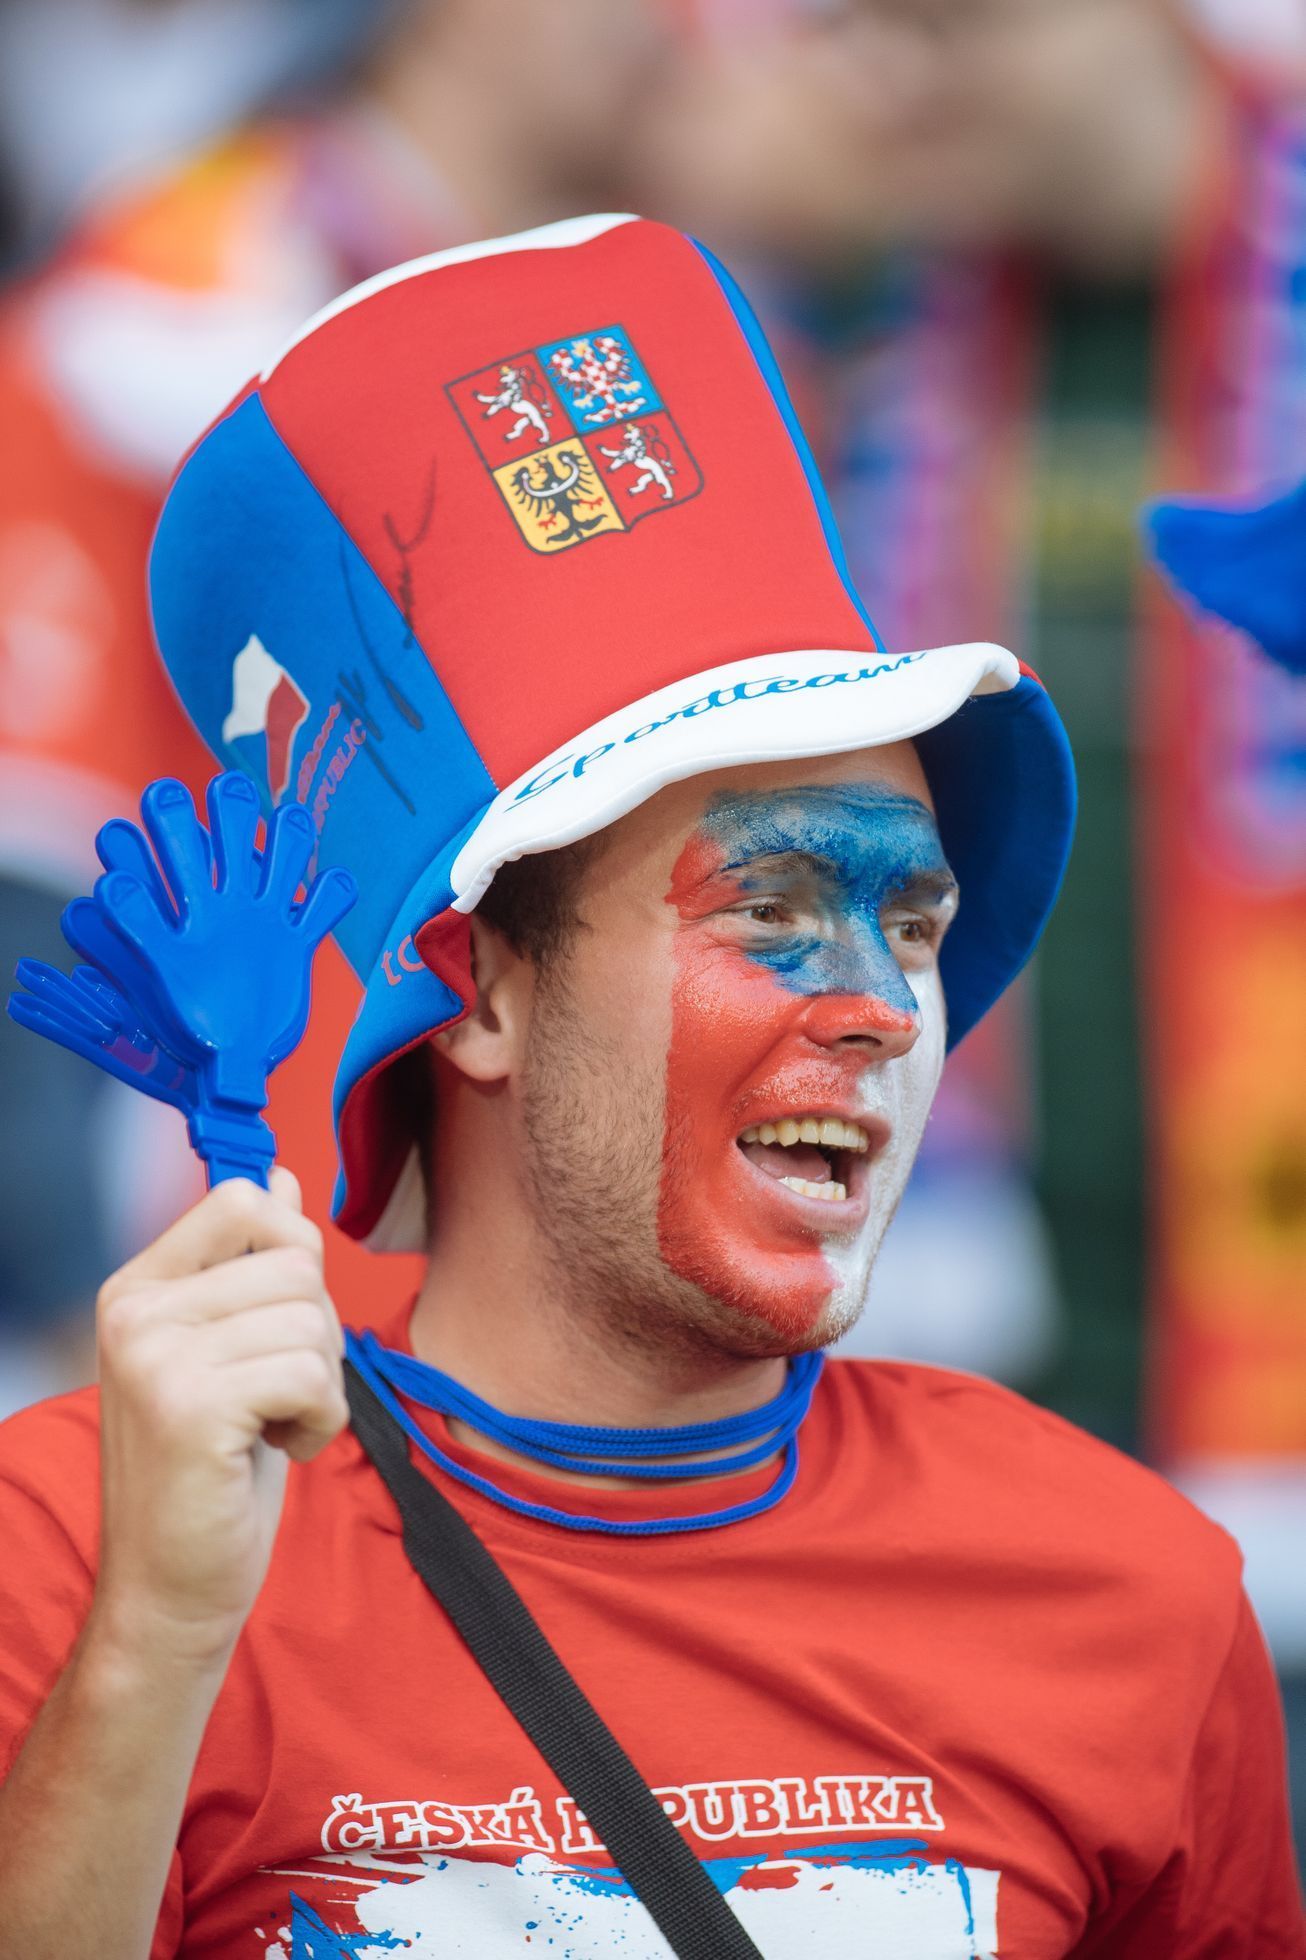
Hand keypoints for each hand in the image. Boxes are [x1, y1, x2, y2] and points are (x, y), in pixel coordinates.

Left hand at [88, 775, 355, 1108]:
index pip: (176, 855)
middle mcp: (224, 907)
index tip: (162, 802)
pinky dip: (333, 894)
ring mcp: (265, 921)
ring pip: (282, 862)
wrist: (232, 1064)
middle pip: (230, 841)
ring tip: (292, 819)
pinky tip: (336, 884)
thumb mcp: (151, 981)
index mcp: (187, 913)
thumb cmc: (188, 1029)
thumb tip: (73, 927)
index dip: (168, 823)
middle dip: (231, 810)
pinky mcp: (299, 945)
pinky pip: (322, 909)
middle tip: (229, 789)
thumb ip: (127, 946)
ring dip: (289, 837)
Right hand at [91, 1170, 346, 1665]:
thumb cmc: (214, 1470)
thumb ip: (252, 1263)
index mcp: (138, 1286)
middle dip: (318, 1331)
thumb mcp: (234, 1351)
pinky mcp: (190, 1407)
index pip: (242, 1200)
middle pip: (295, 1260)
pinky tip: (278, 1449)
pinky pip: (311, 1374)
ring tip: (273, 1425)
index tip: (278, 1320)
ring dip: (321, 1382)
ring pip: (311, 1318)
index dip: (293, 1253)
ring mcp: (155, 1357)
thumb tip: (280, 1176)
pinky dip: (320, 1420)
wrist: (172, 1587)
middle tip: (278, 1394)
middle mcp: (135, 1311)